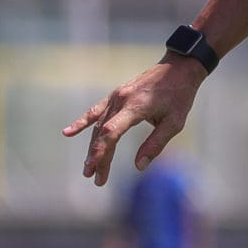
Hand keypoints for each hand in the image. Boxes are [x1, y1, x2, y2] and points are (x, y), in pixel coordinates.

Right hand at [65, 56, 203, 186]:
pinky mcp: (116, 95)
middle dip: (97, 157)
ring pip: (99, 125)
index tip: (93, 167)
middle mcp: (121, 100)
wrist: (178, 68)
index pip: (112, 131)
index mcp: (136, 107)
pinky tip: (68, 133)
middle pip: (103, 132)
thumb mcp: (174, 123)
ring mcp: (116, 96)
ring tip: (88, 168)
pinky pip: (96, 110)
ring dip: (92, 147)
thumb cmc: (179, 96)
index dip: (100, 150)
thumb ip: (155, 144)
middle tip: (95, 179)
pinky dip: (82, 122)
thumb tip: (139, 166)